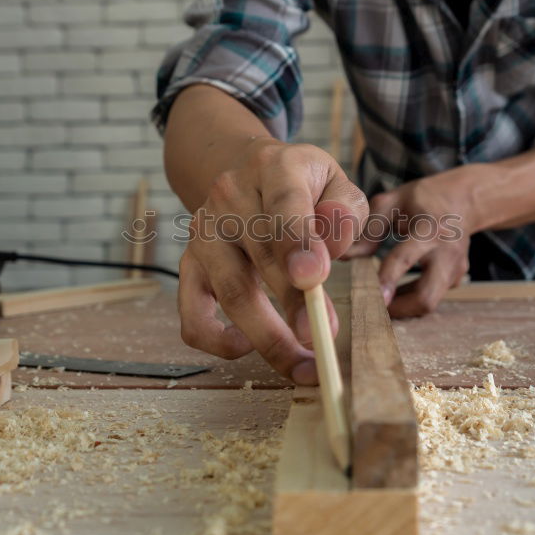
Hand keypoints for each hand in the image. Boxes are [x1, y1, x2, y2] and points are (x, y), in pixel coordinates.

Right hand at [178, 139, 367, 384]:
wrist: (244, 171)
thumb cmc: (301, 185)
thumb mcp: (333, 181)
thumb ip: (344, 210)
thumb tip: (330, 246)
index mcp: (272, 168)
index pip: (283, 204)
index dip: (297, 242)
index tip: (314, 278)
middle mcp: (230, 198)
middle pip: (259, 256)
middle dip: (293, 303)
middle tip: (323, 338)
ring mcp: (204, 233)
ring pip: (230, 291)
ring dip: (266, 336)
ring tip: (302, 366)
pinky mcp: (190, 265)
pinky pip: (192, 313)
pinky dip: (216, 340)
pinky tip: (245, 347)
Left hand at [344, 167, 481, 317]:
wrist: (462, 200)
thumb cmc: (421, 200)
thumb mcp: (391, 203)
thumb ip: (368, 230)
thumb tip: (343, 256)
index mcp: (428, 228)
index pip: (405, 257)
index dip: (388, 278)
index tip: (374, 296)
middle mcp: (446, 252)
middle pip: (426, 297)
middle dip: (398, 309)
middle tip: (371, 307)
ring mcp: (456, 269)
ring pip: (429, 303)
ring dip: (402, 306)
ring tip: (380, 297)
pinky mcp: (457, 279)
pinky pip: (432, 297)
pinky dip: (412, 299)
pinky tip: (397, 289)